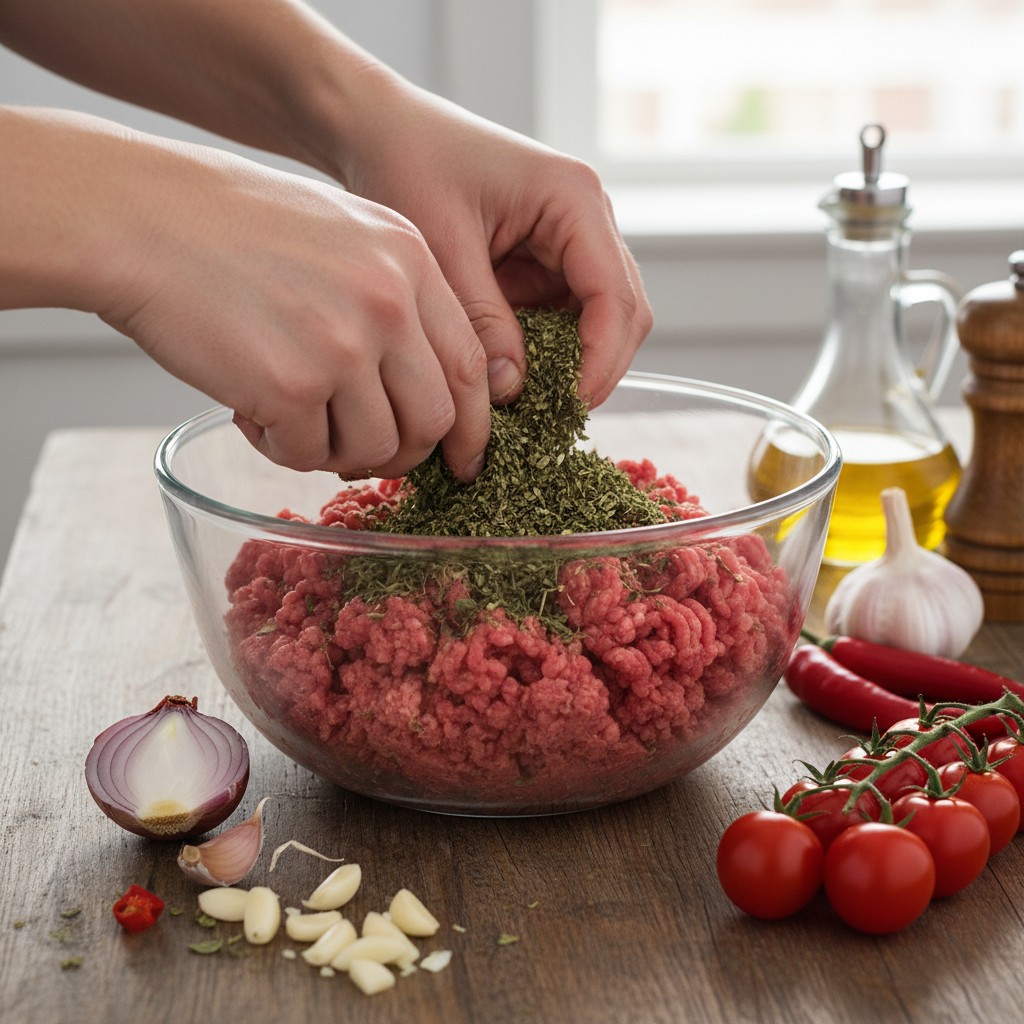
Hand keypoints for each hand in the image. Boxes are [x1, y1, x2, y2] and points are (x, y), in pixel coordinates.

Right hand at [99, 134, 491, 480]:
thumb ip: (397, 301)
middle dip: (404, 452)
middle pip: (434, 418)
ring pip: (376, 448)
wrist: (140, 218)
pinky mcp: (291, 385)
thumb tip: (424, 390)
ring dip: (334, 452)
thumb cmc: (232, 228)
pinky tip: (249, 411)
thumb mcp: (344, 235)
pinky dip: (280, 449)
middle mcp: (390, 302)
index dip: (472, 425)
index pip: (472, 365)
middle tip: (361, 450)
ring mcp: (344, 344)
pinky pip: (309, 455)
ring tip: (289, 416)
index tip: (461, 458)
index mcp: (411, 261)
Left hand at [336, 72, 652, 406]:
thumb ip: (482, 320)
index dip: (600, 359)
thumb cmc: (409, 166)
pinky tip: (515, 376)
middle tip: (552, 419)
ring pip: (600, 321)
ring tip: (532, 405)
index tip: (567, 406)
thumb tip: (512, 391)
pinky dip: (547, 352)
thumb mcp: (442, 247)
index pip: (615, 295)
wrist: (383, 133)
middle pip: (624, 312)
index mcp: (574, 198)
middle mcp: (587, 218)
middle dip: (595, 369)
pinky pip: (565, 318)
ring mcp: (573, 241)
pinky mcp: (550, 261)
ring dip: (572, 363)